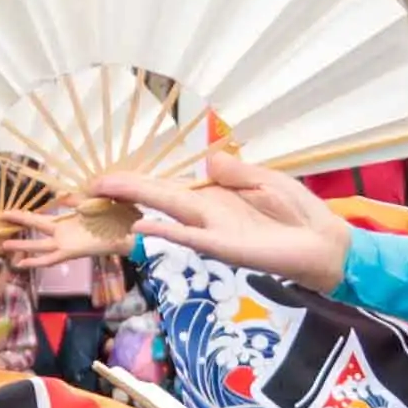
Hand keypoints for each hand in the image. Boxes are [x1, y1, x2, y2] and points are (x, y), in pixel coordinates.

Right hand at [95, 144, 348, 286]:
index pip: (167, 185)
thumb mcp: (265, 179)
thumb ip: (235, 171)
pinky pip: (192, 237)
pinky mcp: (226, 247)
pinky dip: (168, 230)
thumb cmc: (296, 212)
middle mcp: (204, 214)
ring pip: (166, 212)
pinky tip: (144, 225)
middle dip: (121, 191)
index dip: (136, 180)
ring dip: (134, 203)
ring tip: (101, 195)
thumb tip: (209, 160)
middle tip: (84, 187)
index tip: (105, 177)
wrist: (323, 241)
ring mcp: (212, 231)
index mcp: (212, 197)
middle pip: (156, 196)